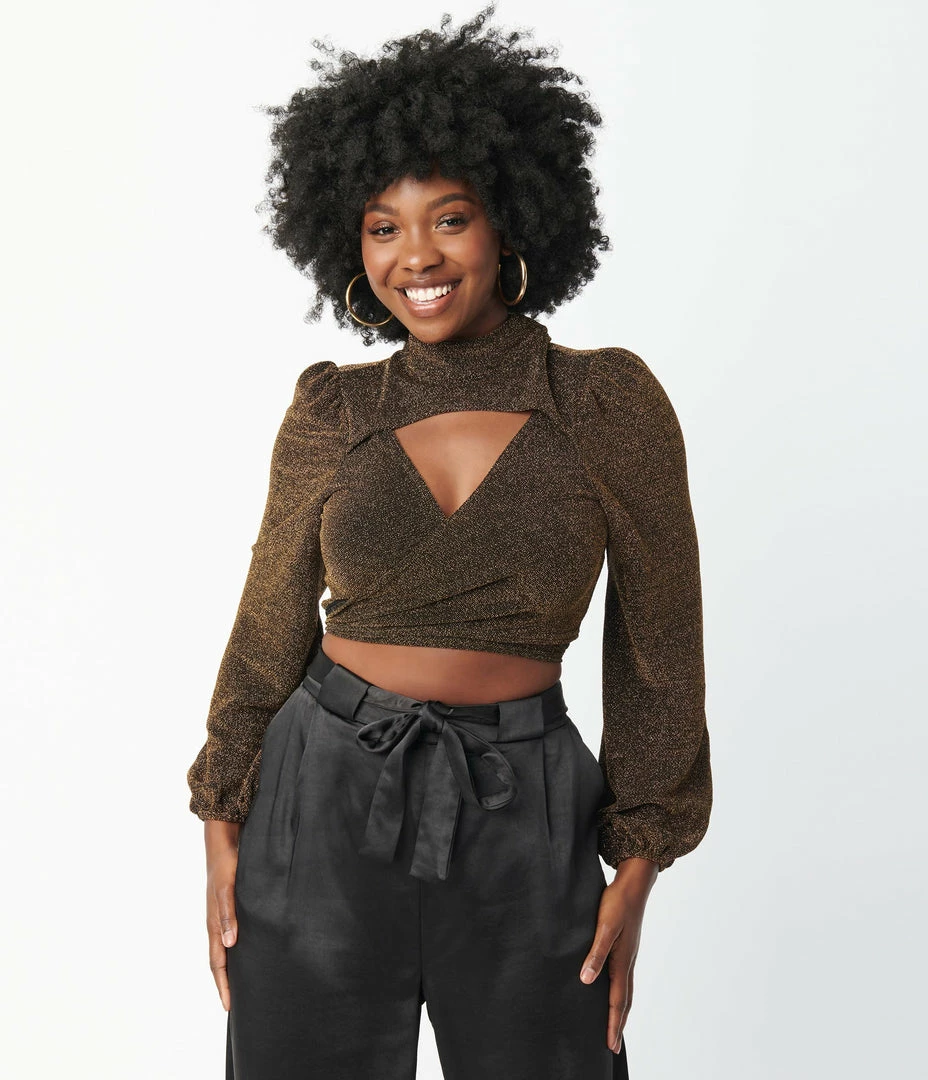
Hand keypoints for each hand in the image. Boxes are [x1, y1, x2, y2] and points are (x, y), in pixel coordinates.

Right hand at [204, 819, 241, 1010]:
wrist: (225, 839)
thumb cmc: (226, 863)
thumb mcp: (227, 888)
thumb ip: (227, 914)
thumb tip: (228, 944)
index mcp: (214, 923)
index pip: (217, 962)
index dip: (223, 984)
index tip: (229, 1007)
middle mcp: (218, 922)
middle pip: (221, 960)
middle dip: (227, 982)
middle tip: (239, 1004)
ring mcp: (225, 914)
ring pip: (228, 948)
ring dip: (235, 966)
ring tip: (248, 982)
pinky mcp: (234, 905)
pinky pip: (235, 932)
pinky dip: (241, 947)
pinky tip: (254, 948)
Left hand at [578, 857, 658, 1053]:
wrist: (633, 884)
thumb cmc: (616, 904)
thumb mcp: (604, 927)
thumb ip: (596, 953)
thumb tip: (587, 980)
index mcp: (622, 961)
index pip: (617, 1000)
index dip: (613, 1023)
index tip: (610, 1045)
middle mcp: (627, 962)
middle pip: (625, 1001)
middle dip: (618, 1023)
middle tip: (614, 1045)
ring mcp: (628, 955)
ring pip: (626, 990)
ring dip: (621, 1010)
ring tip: (616, 1024)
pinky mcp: (626, 946)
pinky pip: (624, 978)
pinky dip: (621, 992)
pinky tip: (614, 989)